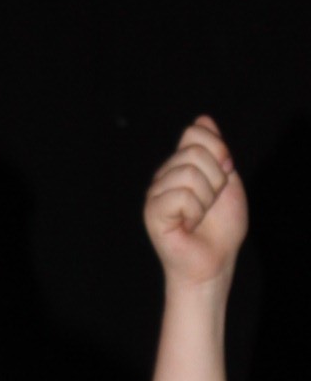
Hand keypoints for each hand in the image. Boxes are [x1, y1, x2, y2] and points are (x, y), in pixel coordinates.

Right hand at [142, 117, 246, 289]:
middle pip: (194, 152)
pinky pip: (181, 196)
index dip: (218, 150)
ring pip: (189, 174)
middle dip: (215, 179)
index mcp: (180, 165)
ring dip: (205, 199)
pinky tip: (188, 225)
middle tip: (210, 203)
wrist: (214, 261)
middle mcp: (164, 175)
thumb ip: (216, 150)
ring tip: (199, 216)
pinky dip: (194, 212)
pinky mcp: (152, 212)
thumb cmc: (221, 227)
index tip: (224, 176)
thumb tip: (201, 119)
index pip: (195, 132)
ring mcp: (156, 193)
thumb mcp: (227, 181)